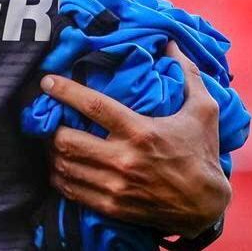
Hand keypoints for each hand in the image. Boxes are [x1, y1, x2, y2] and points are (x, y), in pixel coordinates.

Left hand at [40, 41, 231, 237]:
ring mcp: (115, 186)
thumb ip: (188, 74)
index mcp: (140, 131)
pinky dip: (59, 177)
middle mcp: (123, 159)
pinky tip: (60, 167)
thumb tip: (171, 43)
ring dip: (51, 152)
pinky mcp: (112, 206)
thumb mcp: (204, 110)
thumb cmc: (203, 153)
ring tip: (49, 140)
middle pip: (67, 140)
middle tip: (46, 117)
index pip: (93, 106)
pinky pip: (72, 191)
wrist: (206, 206)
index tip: (46, 82)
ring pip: (65, 166)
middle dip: (50, 127)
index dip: (64, 91)